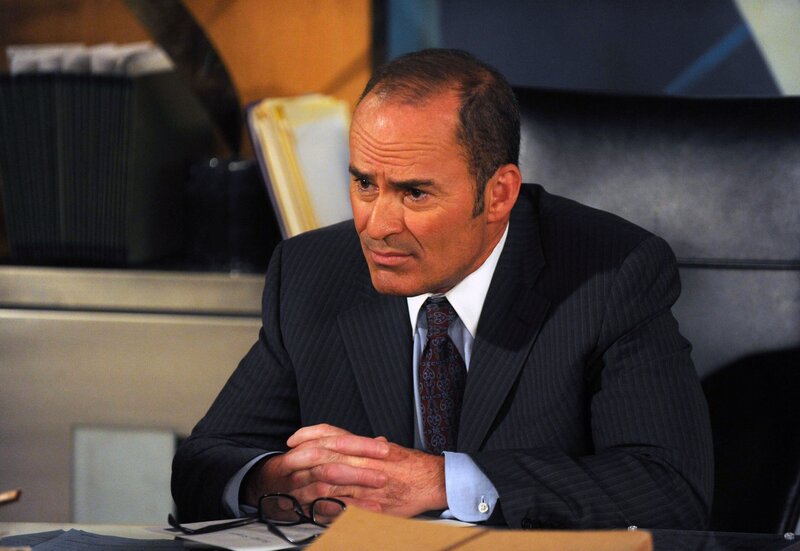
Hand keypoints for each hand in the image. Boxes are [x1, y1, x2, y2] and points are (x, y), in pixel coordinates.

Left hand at [242, 424, 446, 516]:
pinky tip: (314, 510)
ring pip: (331, 483)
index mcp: (366, 446)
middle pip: (325, 457)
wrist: (433, 480)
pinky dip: (328, 508)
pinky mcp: (372, 504)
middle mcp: (364, 461)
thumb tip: (350, 439)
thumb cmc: (410, 466)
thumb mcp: (385, 449)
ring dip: (309, 487)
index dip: (308, 436)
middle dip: (301, 462)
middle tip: (284, 466)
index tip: (292, 440)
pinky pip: (345, 507)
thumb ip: (365, 445)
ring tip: (293, 490)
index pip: (331, 435)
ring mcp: (367, 483)